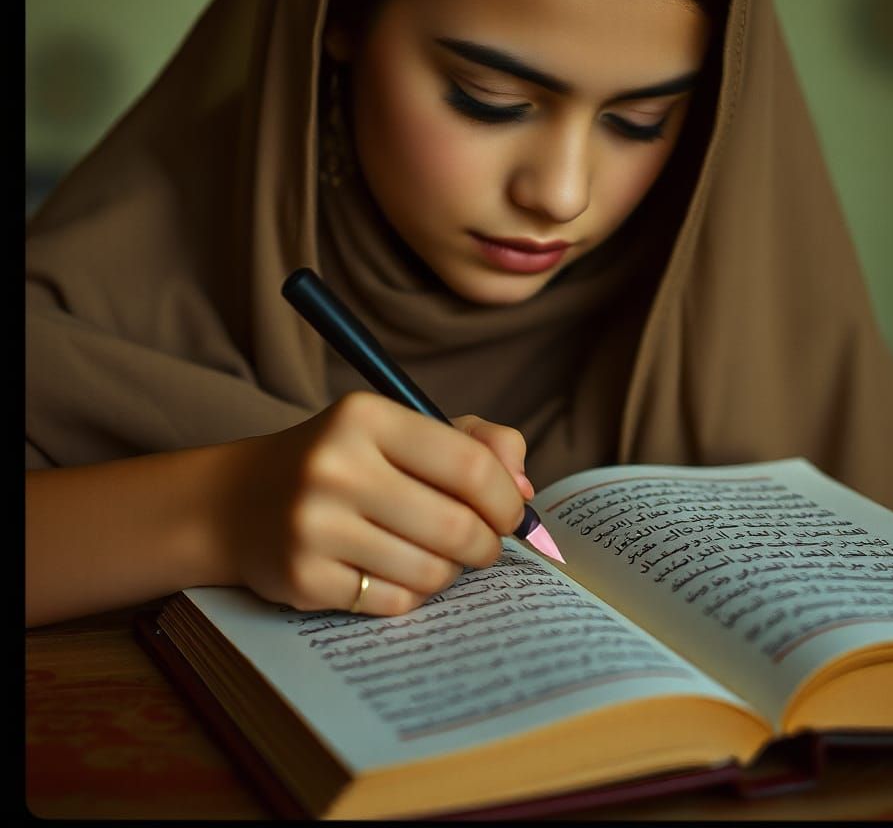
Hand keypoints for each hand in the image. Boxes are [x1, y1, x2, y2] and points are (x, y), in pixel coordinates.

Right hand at [218, 393, 531, 616]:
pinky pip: (395, 604)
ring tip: (434, 554)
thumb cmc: (342, 460)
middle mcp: (336, 467)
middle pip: (457, 526)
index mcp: (367, 418)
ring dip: (449, 571)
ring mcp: (314, 526)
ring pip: (431, 572)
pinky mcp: (302, 578)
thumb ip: (474, 442)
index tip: (512, 513)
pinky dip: (409, 594)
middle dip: (487, 544)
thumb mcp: (400, 429)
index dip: (506, 498)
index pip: (469, 465)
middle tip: (484, 545)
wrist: (238, 501)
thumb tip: (525, 488)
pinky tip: (390, 570)